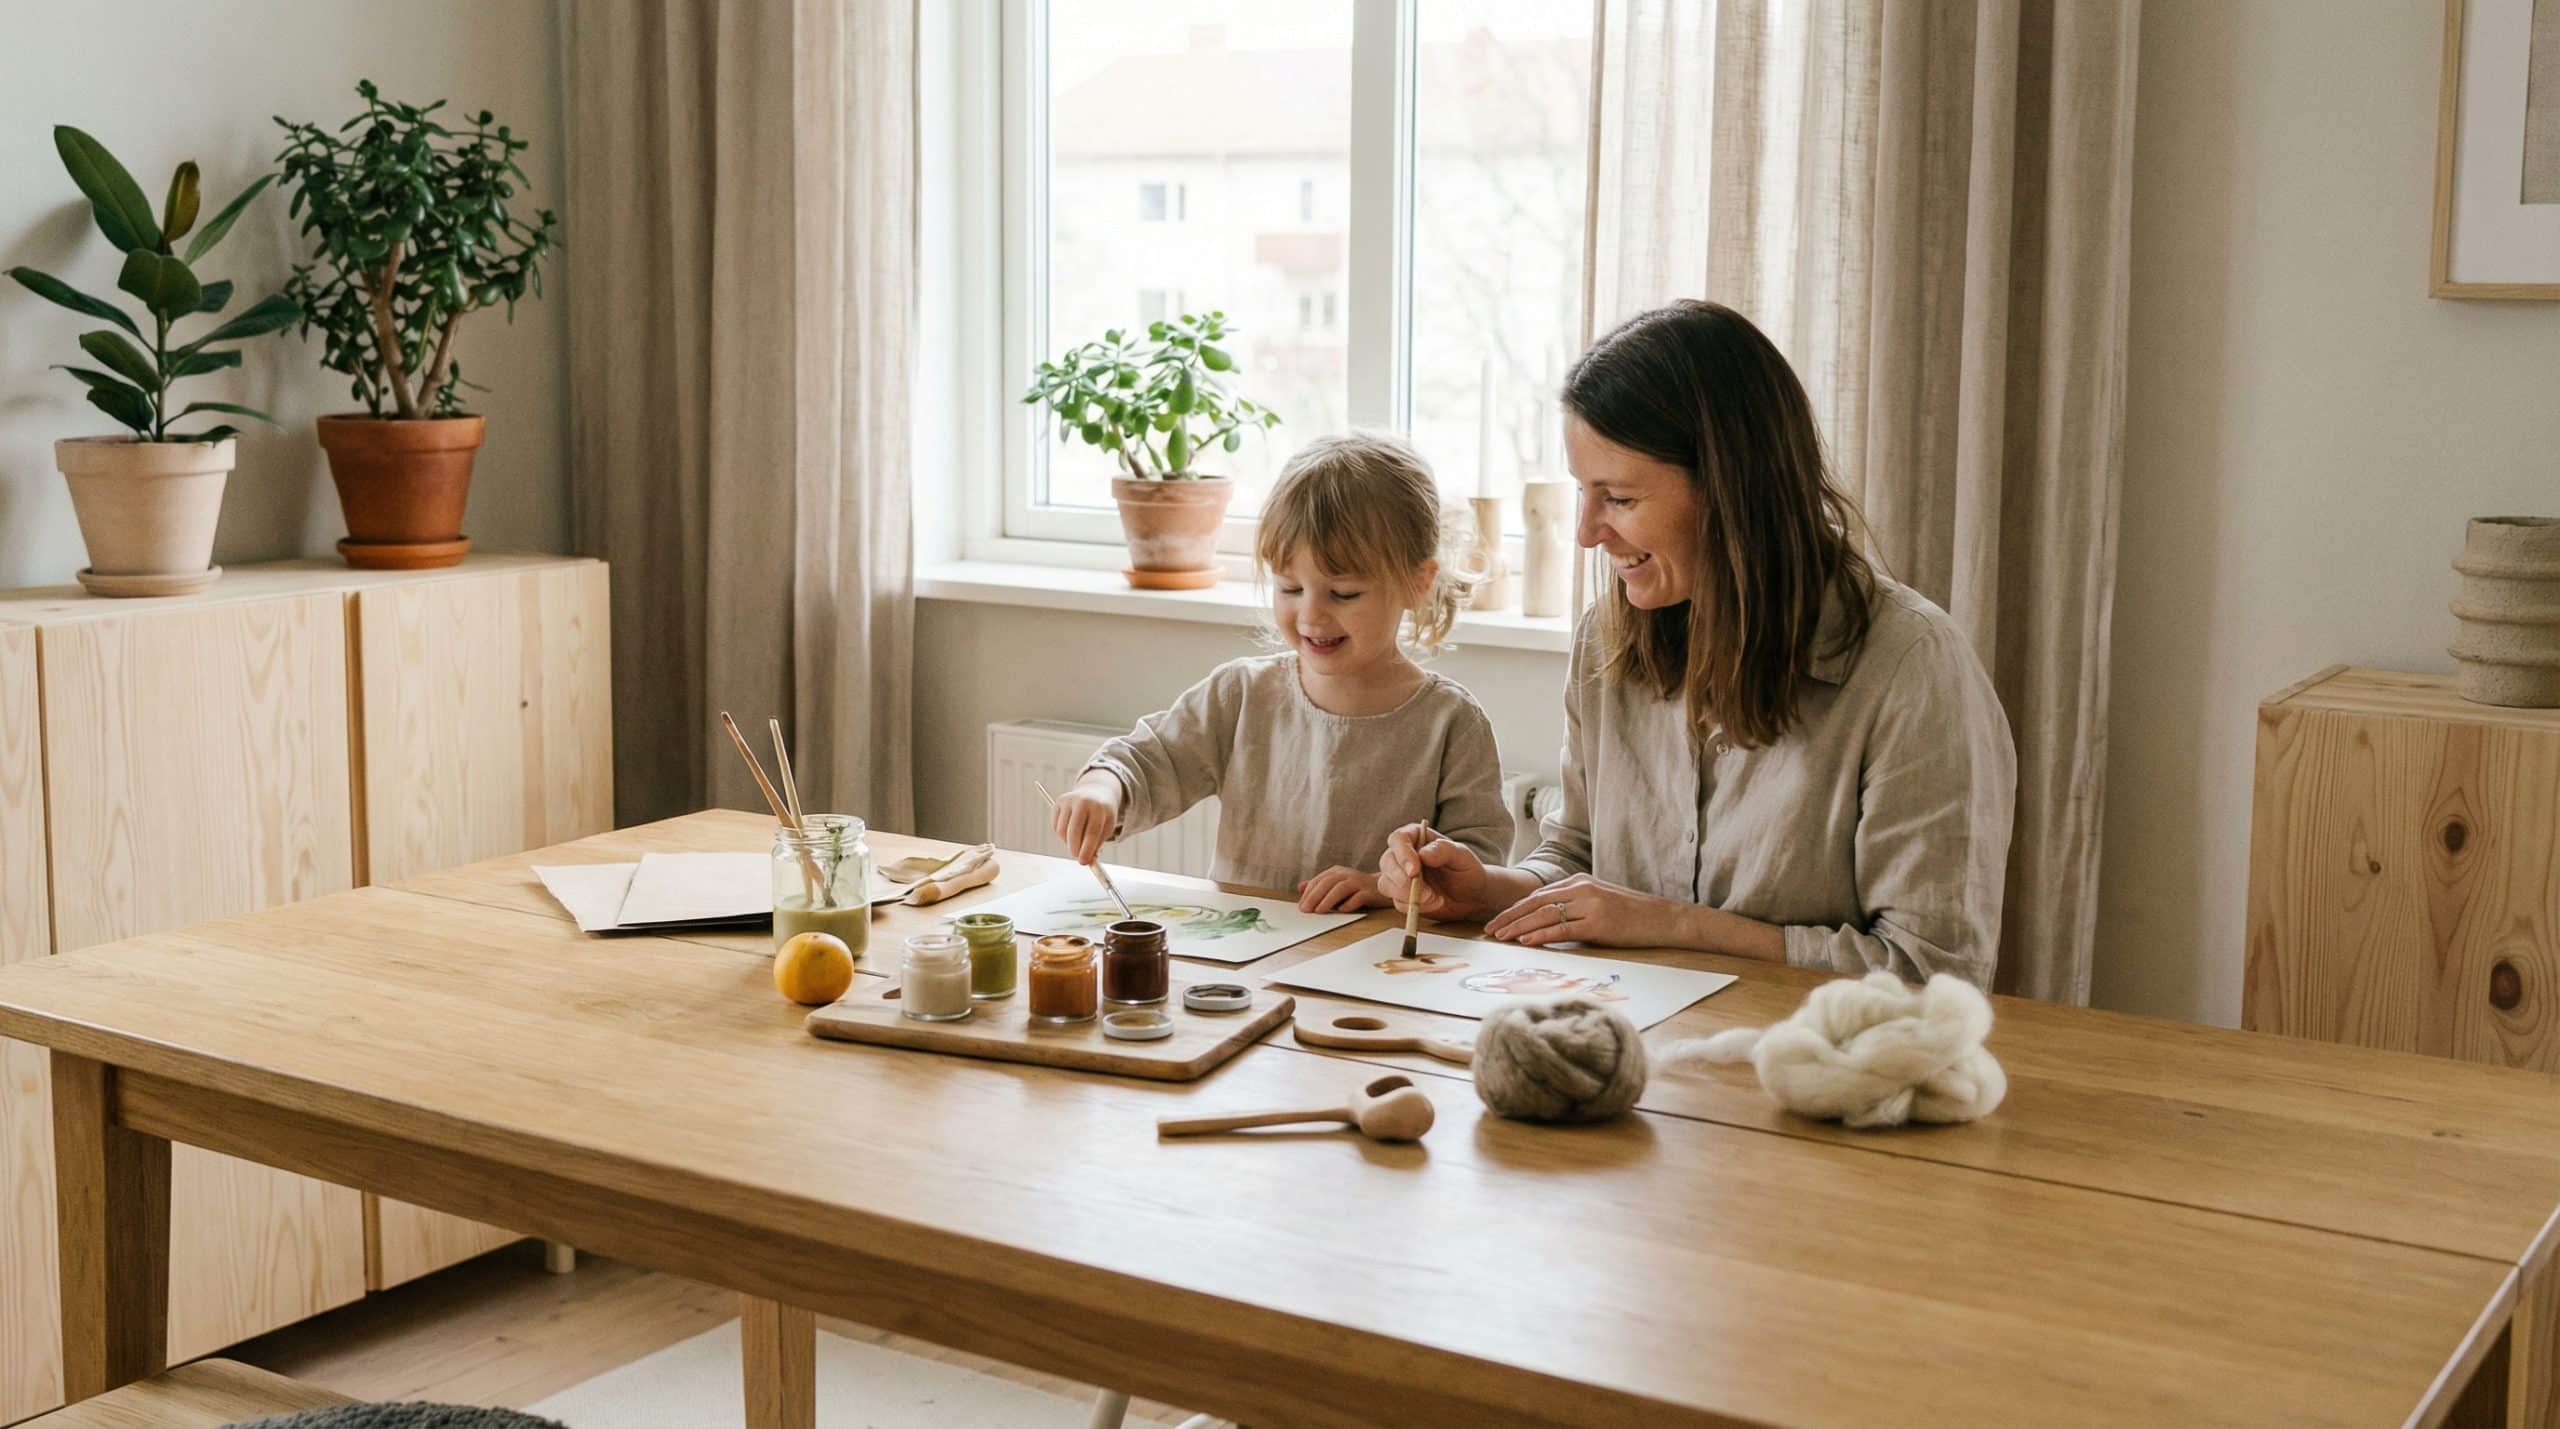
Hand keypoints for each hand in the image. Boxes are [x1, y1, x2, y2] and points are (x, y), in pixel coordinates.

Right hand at [1050, 771, 1121, 864]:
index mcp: (1099, 808)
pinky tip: (1071, 831)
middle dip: (1074, 848)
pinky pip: (1056, 827)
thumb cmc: (1102, 815)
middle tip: (1077, 857)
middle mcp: (1083, 802)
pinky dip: (1061, 835)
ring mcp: (1069, 801)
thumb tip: (1086, 860)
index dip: (1087, 849)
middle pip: (1074, 831)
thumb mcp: (1106, 827)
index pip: (1092, 832)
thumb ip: (1097, 844)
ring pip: (1062, 830)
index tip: (1084, 862)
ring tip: (1077, 840)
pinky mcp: (1059, 802)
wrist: (1096, 792)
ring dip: (1068, 842)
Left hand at [1297, 866, 1385, 912]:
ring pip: (1341, 888)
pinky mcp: (1370, 892)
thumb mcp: (1336, 885)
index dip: (1308, 893)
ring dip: (1328, 899)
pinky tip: (1342, 911)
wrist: (1384, 888)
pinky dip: (1349, 903)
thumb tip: (1301, 887)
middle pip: (1328, 883)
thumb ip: (1319, 886)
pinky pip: (1359, 897)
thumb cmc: (1356, 889)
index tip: (1301, 907)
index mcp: (1337, 872)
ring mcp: (1359, 882)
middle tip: (1306, 910)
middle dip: (1315, 896)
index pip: (1319, 880)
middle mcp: (1347, 874)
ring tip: (1319, 911)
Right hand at [1377, 823, 1492, 921]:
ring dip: (1408, 895)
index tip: (1414, 871)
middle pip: (1386, 862)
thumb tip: (1423, 854)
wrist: (1472, 896)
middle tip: (1426, 892)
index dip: (1402, 854)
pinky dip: (1415, 906)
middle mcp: (1404, 855)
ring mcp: (1400, 876)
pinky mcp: (1401, 896)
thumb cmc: (1467, 870)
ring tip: (1434, 897)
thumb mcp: (1462, 856)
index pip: (1398, 839)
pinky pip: (1397, 903)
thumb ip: (1443, 850)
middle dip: (1402, 880)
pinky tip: (1434, 903)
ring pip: (1386, 884)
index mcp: (1416, 837)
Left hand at [1483, 873, 1683, 947]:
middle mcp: (1581, 888)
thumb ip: (1572, 906)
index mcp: (1578, 882)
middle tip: (1488, 930)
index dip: (1514, 909)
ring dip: (1518, 927)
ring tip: (1500, 937)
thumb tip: (1544, 922)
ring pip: (1544, 915)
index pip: (1537, 895)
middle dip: (1509, 917)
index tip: (1497, 921)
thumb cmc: (1630, 915)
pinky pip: (1562, 929)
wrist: (1663, 918)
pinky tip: (1525, 942)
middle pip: (1535, 902)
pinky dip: (1541, 935)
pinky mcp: (1598, 922)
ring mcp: (1590, 904)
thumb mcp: (1597, 902)